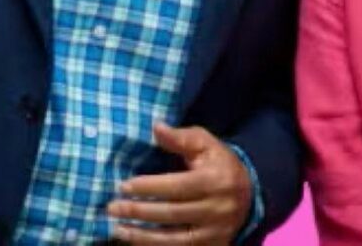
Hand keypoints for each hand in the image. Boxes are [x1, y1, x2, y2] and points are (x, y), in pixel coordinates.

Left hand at [105, 122, 252, 243]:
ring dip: (143, 236)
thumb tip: (156, 127)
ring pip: (175, 239)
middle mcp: (217, 209)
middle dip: (139, 211)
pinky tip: (136, 242)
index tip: (123, 186)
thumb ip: (180, 137)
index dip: (149, 187)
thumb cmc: (219, 164)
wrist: (250, 192)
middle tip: (112, 207)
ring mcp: (215, 232)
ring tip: (117, 230)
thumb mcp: (205, 144)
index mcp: (216, 181)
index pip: (177, 186)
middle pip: (173, 214)